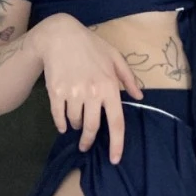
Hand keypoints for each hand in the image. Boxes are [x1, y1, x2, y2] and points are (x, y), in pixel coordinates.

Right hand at [32, 13, 143, 163]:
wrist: (60, 35)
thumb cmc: (91, 45)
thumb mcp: (114, 57)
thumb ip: (128, 78)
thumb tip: (140, 97)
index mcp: (109, 86)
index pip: (116, 122)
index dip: (117, 144)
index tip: (114, 160)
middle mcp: (92, 92)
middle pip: (92, 128)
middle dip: (89, 140)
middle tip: (86, 145)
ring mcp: (72, 93)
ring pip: (75, 122)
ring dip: (76, 126)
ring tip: (76, 122)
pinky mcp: (56, 92)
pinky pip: (59, 117)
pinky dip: (61, 124)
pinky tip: (63, 125)